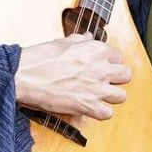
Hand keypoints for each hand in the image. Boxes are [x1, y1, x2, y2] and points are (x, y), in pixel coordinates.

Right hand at [14, 34, 130, 119]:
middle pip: (126, 76)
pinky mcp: (88, 106)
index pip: (118, 56)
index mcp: (96, 50)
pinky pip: (108, 114)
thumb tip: (88, 37)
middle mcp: (100, 68)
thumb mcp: (62, 42)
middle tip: (104, 82)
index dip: (110, 62)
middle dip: (117, 79)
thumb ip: (80, 41)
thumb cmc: (40, 58)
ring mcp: (96, 89)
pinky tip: (92, 108)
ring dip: (111, 97)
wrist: (25, 76)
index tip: (102, 66)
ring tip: (99, 96)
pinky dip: (101, 113)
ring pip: (121, 96)